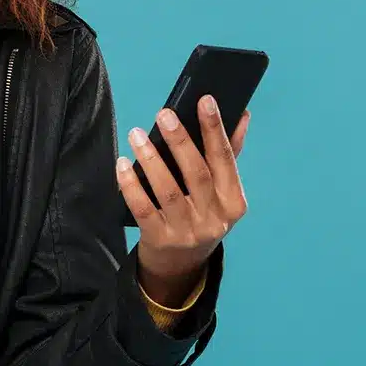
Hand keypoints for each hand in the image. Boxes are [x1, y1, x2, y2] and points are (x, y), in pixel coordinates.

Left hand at [115, 95, 250, 301]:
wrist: (181, 265)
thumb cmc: (201, 215)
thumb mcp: (220, 192)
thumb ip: (228, 155)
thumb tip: (243, 114)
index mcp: (233, 202)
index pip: (225, 159)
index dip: (215, 129)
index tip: (205, 100)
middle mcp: (214, 219)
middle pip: (196, 174)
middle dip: (180, 141)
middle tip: (163, 114)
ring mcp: (187, 232)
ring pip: (168, 191)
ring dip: (151, 160)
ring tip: (136, 134)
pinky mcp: (160, 240)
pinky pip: (143, 208)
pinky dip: (131, 185)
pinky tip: (122, 165)